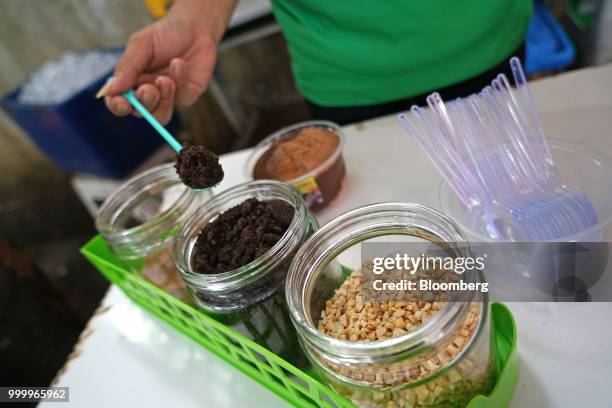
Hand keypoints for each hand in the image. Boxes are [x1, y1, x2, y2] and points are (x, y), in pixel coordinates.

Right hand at [98, 0, 234, 123]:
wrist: (195, 27)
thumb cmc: (165, 35)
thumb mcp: (141, 44)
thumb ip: (127, 67)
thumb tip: (109, 89)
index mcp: (131, 81)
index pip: (119, 102)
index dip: (117, 106)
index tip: (121, 102)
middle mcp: (149, 92)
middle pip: (140, 112)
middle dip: (143, 102)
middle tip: (148, 89)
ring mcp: (169, 97)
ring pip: (161, 115)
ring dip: (162, 100)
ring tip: (165, 80)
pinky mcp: (188, 95)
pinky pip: (182, 98)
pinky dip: (180, 81)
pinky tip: (179, 64)